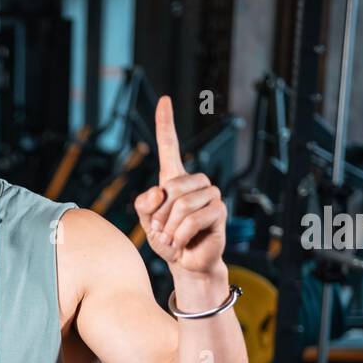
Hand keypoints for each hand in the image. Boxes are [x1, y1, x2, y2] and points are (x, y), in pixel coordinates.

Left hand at [133, 95, 227, 276]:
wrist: (186, 262)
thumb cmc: (168, 239)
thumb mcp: (147, 222)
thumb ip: (144, 205)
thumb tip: (158, 192)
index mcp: (174, 179)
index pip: (170, 146)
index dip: (166, 123)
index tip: (164, 100)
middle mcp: (195, 182)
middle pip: (170, 189)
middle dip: (159, 215)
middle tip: (161, 231)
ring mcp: (210, 194)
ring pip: (181, 205)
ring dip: (169, 227)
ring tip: (172, 238)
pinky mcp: (219, 211)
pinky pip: (192, 219)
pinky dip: (180, 235)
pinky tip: (181, 242)